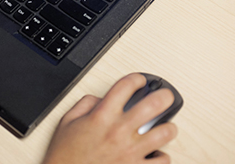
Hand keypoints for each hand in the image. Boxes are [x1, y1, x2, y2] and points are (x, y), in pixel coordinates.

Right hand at [42, 73, 177, 163]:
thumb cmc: (67, 154)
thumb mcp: (68, 121)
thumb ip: (86, 103)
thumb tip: (101, 98)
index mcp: (102, 116)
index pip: (125, 86)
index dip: (136, 78)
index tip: (139, 80)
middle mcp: (119, 131)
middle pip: (153, 104)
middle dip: (164, 96)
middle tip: (165, 96)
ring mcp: (131, 151)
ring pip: (165, 133)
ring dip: (168, 127)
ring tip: (165, 126)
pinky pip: (162, 161)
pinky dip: (162, 156)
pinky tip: (157, 152)